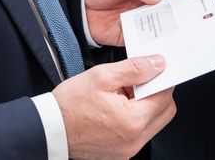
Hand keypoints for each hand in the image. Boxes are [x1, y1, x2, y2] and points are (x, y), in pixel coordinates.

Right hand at [53, 55, 175, 159]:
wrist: (50, 129)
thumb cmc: (70, 105)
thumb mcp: (102, 76)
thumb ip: (135, 69)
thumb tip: (157, 64)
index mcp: (133, 120)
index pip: (165, 96)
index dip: (161, 79)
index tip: (154, 69)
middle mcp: (134, 140)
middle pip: (165, 112)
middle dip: (157, 93)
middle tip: (138, 81)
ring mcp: (128, 150)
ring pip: (154, 123)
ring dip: (146, 106)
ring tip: (123, 95)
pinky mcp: (121, 154)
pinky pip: (140, 133)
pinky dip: (135, 118)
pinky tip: (117, 108)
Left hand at [84, 0, 182, 45]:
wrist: (78, 7)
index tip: (192, 5)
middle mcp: (147, 5)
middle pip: (169, 12)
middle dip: (179, 18)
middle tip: (189, 26)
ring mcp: (140, 21)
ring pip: (159, 28)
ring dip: (167, 34)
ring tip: (177, 40)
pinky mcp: (130, 36)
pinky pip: (144, 42)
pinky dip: (151, 46)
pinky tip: (157, 49)